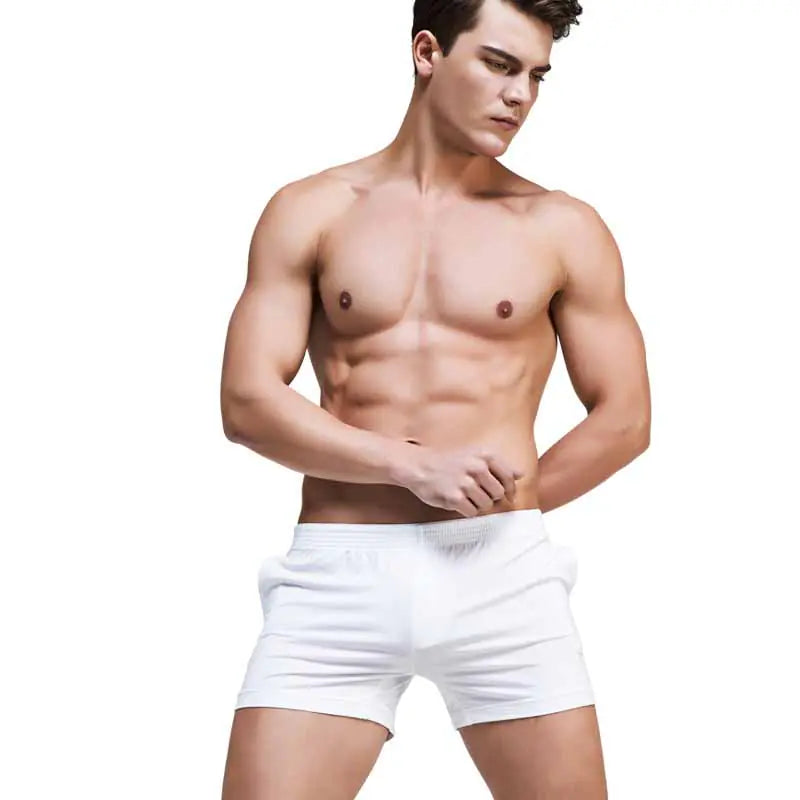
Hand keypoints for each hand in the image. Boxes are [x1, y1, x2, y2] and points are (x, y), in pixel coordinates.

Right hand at [398, 444, 523, 517]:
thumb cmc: (446, 461)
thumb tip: (521, 474)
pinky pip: (472, 512)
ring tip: (465, 496)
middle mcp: (477, 468)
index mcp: (484, 456)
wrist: (417, 465)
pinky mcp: (454, 497)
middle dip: (491, 497)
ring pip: (486, 505)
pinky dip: (467, 510)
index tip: (507, 495)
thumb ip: (498, 464)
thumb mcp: (473, 454)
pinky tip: (458, 501)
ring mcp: (466, 483)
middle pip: (498, 494)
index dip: (510, 489)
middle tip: (477, 493)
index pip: (509, 477)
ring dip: (478, 504)